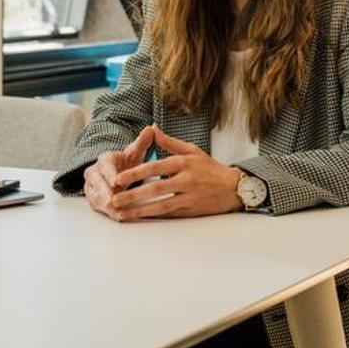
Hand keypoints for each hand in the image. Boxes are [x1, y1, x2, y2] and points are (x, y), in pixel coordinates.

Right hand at [83, 125, 155, 220]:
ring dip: (105, 205)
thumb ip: (143, 142)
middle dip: (104, 192)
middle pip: (96, 182)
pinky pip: (98, 206)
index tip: (117, 181)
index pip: (105, 165)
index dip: (110, 173)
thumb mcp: (136, 152)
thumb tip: (151, 128)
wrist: (119, 171)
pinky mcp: (94, 198)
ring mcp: (92, 186)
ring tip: (116, 212)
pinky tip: (118, 217)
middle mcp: (95, 172)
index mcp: (105, 159)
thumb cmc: (128, 162)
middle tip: (112, 200)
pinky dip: (108, 212)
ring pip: (96, 196)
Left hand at [110, 126, 243, 220]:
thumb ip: (169, 142)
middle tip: (113, 199)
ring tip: (122, 214)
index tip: (119, 179)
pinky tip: (140, 219)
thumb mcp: (191, 150)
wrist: (234, 187)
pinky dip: (154, 217)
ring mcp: (190, 196)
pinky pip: (170, 215)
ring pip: (161, 205)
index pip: (156, 167)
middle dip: (132, 195)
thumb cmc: (210, 168)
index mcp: (184, 162)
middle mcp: (186, 179)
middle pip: (155, 188)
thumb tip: (151, 128)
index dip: (136, 173)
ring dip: (140, 210)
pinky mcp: (193, 210)